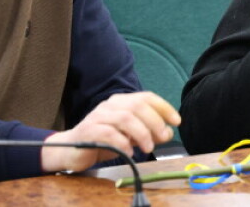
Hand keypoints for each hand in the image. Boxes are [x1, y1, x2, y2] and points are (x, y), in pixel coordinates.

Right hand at [41, 92, 180, 172]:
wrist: (72, 150)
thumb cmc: (105, 141)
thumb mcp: (131, 136)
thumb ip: (149, 132)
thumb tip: (168, 133)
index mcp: (122, 101)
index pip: (147, 97)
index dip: (164, 108)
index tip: (176, 121)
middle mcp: (111, 105)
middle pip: (138, 106)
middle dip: (154, 122)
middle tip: (162, 137)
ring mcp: (98, 116)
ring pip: (125, 118)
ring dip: (141, 133)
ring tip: (148, 147)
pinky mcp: (88, 130)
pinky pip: (109, 133)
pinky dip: (123, 142)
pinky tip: (130, 152)